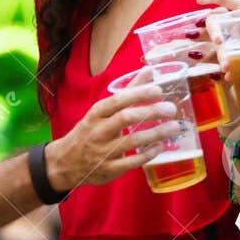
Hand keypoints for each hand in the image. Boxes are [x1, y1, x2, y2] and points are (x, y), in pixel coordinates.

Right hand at [43, 78, 178, 191]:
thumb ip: (128, 91)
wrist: (65, 163)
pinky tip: (160, 146)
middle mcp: (98, 131)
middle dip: (151, 112)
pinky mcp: (109, 168)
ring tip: (174, 127)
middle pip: (126, 118)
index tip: (158, 90)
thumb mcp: (102, 110)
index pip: (118, 100)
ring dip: (156, 133)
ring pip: (132, 141)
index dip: (138, 94)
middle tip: (171, 109)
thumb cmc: (89, 132)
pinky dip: (148, 154)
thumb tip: (148, 70)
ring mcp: (103, 151)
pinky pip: (131, 162)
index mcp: (96, 113)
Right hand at [195, 0, 239, 81]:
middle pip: (219, 21)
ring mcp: (239, 49)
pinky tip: (224, 76)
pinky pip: (220, 65)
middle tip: (219, 43)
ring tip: (225, 65)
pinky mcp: (238, 68)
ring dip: (213, 52)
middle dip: (213, 28)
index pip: (234, 2)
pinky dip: (217, 69)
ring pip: (216, 44)